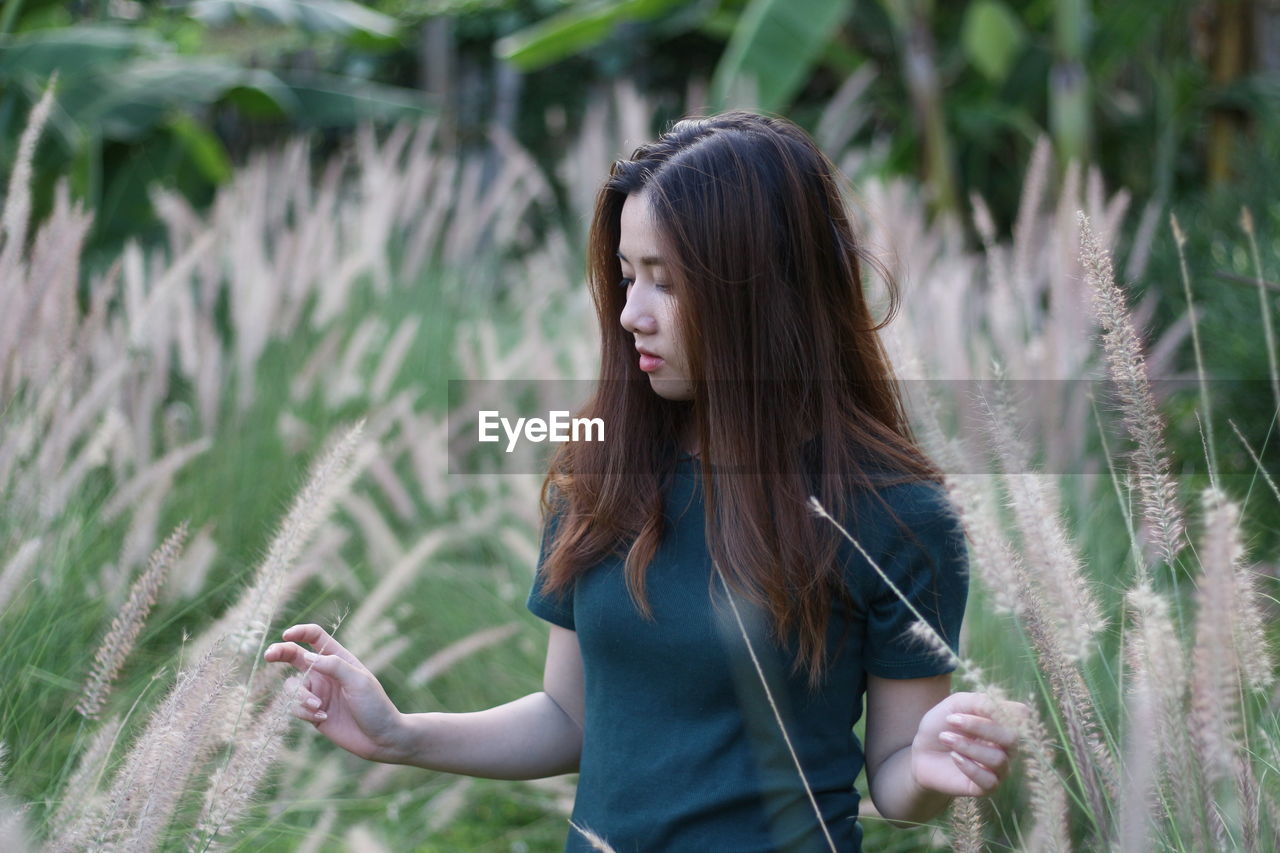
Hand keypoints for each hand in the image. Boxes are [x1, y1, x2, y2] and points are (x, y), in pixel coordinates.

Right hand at [264, 623, 406, 762]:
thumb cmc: (375, 705)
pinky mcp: (312, 712)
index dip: (300, 632)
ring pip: (292, 686)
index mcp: (339, 659)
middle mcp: (325, 673)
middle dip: (279, 653)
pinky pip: (295, 707)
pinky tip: (323, 717)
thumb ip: (333, 665)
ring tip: (318, 706)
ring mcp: (317, 692)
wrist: (381, 738)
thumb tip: (305, 656)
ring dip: (300, 697)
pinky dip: (304, 712)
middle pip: (295, 656)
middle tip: (268, 655)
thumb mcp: (358, 681)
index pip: (315, 638)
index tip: (287, 635)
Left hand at [910, 691, 1029, 796]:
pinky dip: (969, 767)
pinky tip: (954, 757)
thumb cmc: (941, 725)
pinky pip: (990, 781)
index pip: (1020, 714)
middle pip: (1012, 738)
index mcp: (1002, 723)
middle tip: (951, 720)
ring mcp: (999, 769)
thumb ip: (978, 701)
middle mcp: (1006, 747)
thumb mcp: (955, 705)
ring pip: (998, 760)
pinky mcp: (986, 788)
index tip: (974, 705)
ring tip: (945, 738)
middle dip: (980, 726)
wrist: (921, 753)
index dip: (1001, 708)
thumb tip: (999, 709)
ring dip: (968, 746)